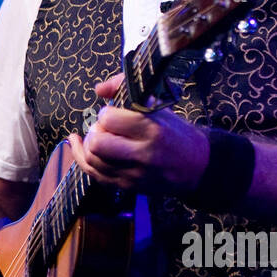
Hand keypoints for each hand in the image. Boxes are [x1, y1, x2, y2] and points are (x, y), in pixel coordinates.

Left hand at [66, 72, 210, 193]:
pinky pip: (95, 175)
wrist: (197, 166)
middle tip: (105, 128)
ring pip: (92, 161)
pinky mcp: (128, 187)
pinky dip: (82, 158)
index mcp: (152, 129)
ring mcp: (134, 174)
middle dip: (95, 131)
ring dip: (89, 145)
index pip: (109, 119)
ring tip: (99, 137)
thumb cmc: (175, 132)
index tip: (113, 113)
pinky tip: (78, 144)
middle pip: (97, 143)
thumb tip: (99, 89)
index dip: (106, 113)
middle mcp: (143, 154)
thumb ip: (126, 89)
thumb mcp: (159, 105)